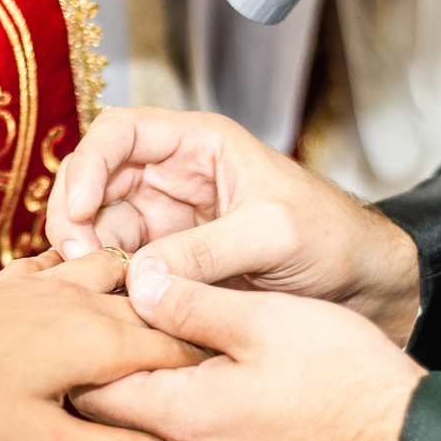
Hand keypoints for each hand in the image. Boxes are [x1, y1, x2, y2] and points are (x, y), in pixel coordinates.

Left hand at [0, 249, 205, 440]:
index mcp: (102, 339)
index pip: (177, 347)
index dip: (208, 363)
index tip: (236, 377)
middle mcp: (84, 301)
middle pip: (153, 307)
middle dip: (182, 326)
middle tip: (210, 346)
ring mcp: (48, 285)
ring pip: (116, 270)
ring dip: (141, 287)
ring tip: (158, 307)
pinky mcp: (16, 282)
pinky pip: (68, 263)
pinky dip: (90, 269)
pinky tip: (85, 279)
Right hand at [44, 107, 419, 344]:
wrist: (365, 285)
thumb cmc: (333, 236)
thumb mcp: (275, 234)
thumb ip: (208, 252)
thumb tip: (139, 277)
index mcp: (199, 146)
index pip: (120, 132)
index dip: (89, 164)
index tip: (80, 208)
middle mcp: (174, 180)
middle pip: (95, 182)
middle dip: (76, 217)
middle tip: (75, 261)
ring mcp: (168, 225)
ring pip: (101, 230)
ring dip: (88, 257)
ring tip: (94, 291)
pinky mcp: (171, 268)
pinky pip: (124, 271)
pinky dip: (109, 287)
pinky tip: (111, 308)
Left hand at [71, 272, 427, 440]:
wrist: (404, 438)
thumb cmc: (343, 377)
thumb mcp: (263, 321)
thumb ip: (191, 304)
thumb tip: (137, 284)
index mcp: (182, 413)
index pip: (92, 392)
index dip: (83, 345)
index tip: (90, 304)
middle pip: (118, 409)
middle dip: (109, 361)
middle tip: (115, 309)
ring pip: (156, 418)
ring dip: (148, 377)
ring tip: (156, 326)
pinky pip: (191, 430)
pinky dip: (181, 395)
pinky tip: (202, 360)